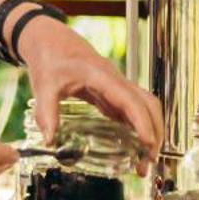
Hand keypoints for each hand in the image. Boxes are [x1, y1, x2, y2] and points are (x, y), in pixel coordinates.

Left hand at [17, 17, 162, 156]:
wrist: (49, 39)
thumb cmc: (49, 58)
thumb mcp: (44, 85)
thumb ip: (47, 113)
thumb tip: (50, 142)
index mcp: (102, 76)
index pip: (130, 100)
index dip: (142, 122)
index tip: (148, 143)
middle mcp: (115, 80)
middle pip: (148, 104)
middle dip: (155, 131)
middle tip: (148, 161)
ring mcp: (116, 85)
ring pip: (144, 106)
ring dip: (151, 130)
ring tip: (145, 158)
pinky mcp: (111, 91)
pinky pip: (132, 109)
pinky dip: (138, 126)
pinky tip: (135, 145)